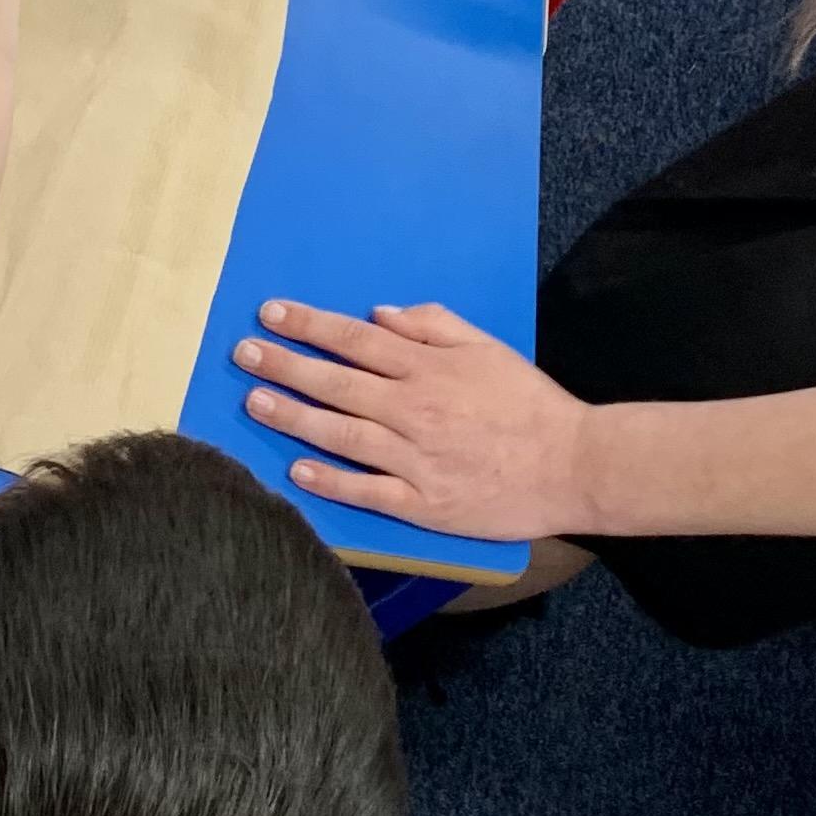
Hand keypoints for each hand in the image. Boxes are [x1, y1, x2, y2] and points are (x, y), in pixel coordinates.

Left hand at [235, 300, 596, 540]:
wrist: (573, 465)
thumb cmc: (528, 403)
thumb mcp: (486, 347)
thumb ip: (432, 326)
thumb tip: (378, 315)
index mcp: (429, 369)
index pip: (355, 340)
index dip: (309, 325)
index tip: (269, 313)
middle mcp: (415, 410)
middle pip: (336, 383)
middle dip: (285, 365)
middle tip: (243, 354)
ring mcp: (416, 459)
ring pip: (341, 434)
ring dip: (293, 417)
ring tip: (254, 403)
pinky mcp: (423, 503)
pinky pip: (367, 490)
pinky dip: (330, 480)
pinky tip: (297, 469)